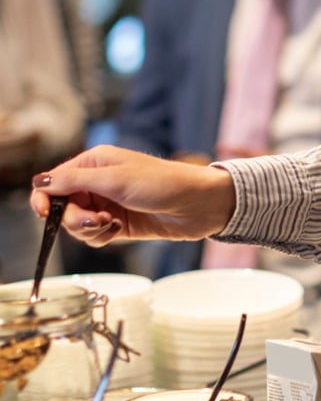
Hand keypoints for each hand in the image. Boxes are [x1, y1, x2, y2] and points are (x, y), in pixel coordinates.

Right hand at [30, 145, 236, 246]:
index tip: (46, 214)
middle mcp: (99, 182)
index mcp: (95, 162)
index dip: (45, 199)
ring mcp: (109, 204)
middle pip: (63, 207)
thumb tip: (40, 182)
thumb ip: (74, 181)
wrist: (199, 204)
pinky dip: (101, 237)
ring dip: (90, 229)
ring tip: (113, 224)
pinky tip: (119, 230)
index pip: (54, 181)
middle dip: (75, 218)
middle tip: (98, 220)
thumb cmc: (163, 183)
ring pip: (77, 225)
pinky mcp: (120, 224)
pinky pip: (95, 236)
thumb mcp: (115, 179)